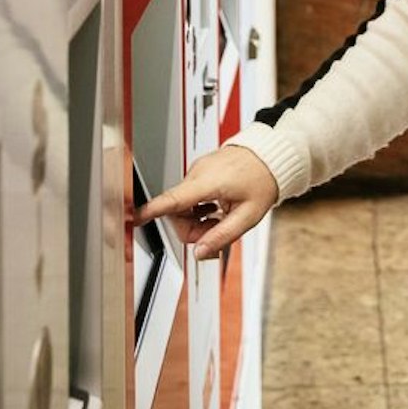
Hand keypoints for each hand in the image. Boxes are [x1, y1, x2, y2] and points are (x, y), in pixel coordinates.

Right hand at [133, 145, 279, 260]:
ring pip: (183, 205)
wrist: (272, 155)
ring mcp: (198, 170)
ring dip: (197, 219)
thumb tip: (200, 253)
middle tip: (216, 233)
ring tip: (222, 218)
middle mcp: (198, 173)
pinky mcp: (201, 171)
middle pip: (177, 211)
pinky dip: (200, 208)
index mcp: (208, 182)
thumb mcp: (248, 215)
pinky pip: (190, 196)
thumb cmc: (263, 179)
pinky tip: (217, 209)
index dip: (151, 211)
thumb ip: (222, 236)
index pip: (172, 200)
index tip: (134, 219)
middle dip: (192, 229)